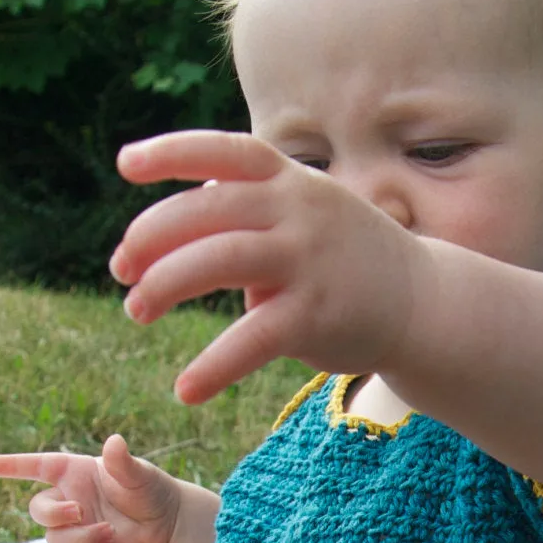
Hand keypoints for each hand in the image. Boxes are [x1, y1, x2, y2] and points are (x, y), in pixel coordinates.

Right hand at [0, 435, 180, 542]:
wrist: (166, 524)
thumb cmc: (148, 489)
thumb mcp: (139, 473)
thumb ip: (122, 462)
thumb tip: (114, 443)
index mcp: (73, 473)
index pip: (36, 467)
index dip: (12, 466)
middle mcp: (68, 500)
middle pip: (38, 510)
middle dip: (54, 513)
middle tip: (79, 511)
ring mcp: (76, 529)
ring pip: (55, 539)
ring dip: (81, 537)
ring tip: (110, 531)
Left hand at [110, 130, 423, 403]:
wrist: (422, 302)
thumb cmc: (344, 257)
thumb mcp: (303, 213)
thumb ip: (248, 209)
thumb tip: (182, 208)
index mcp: (288, 181)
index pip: (224, 152)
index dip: (171, 153)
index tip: (124, 165)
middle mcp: (297, 210)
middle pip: (206, 210)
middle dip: (151, 238)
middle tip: (120, 270)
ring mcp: (308, 260)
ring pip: (218, 260)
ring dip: (165, 286)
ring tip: (136, 311)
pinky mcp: (315, 315)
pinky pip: (251, 340)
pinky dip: (213, 367)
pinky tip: (185, 390)